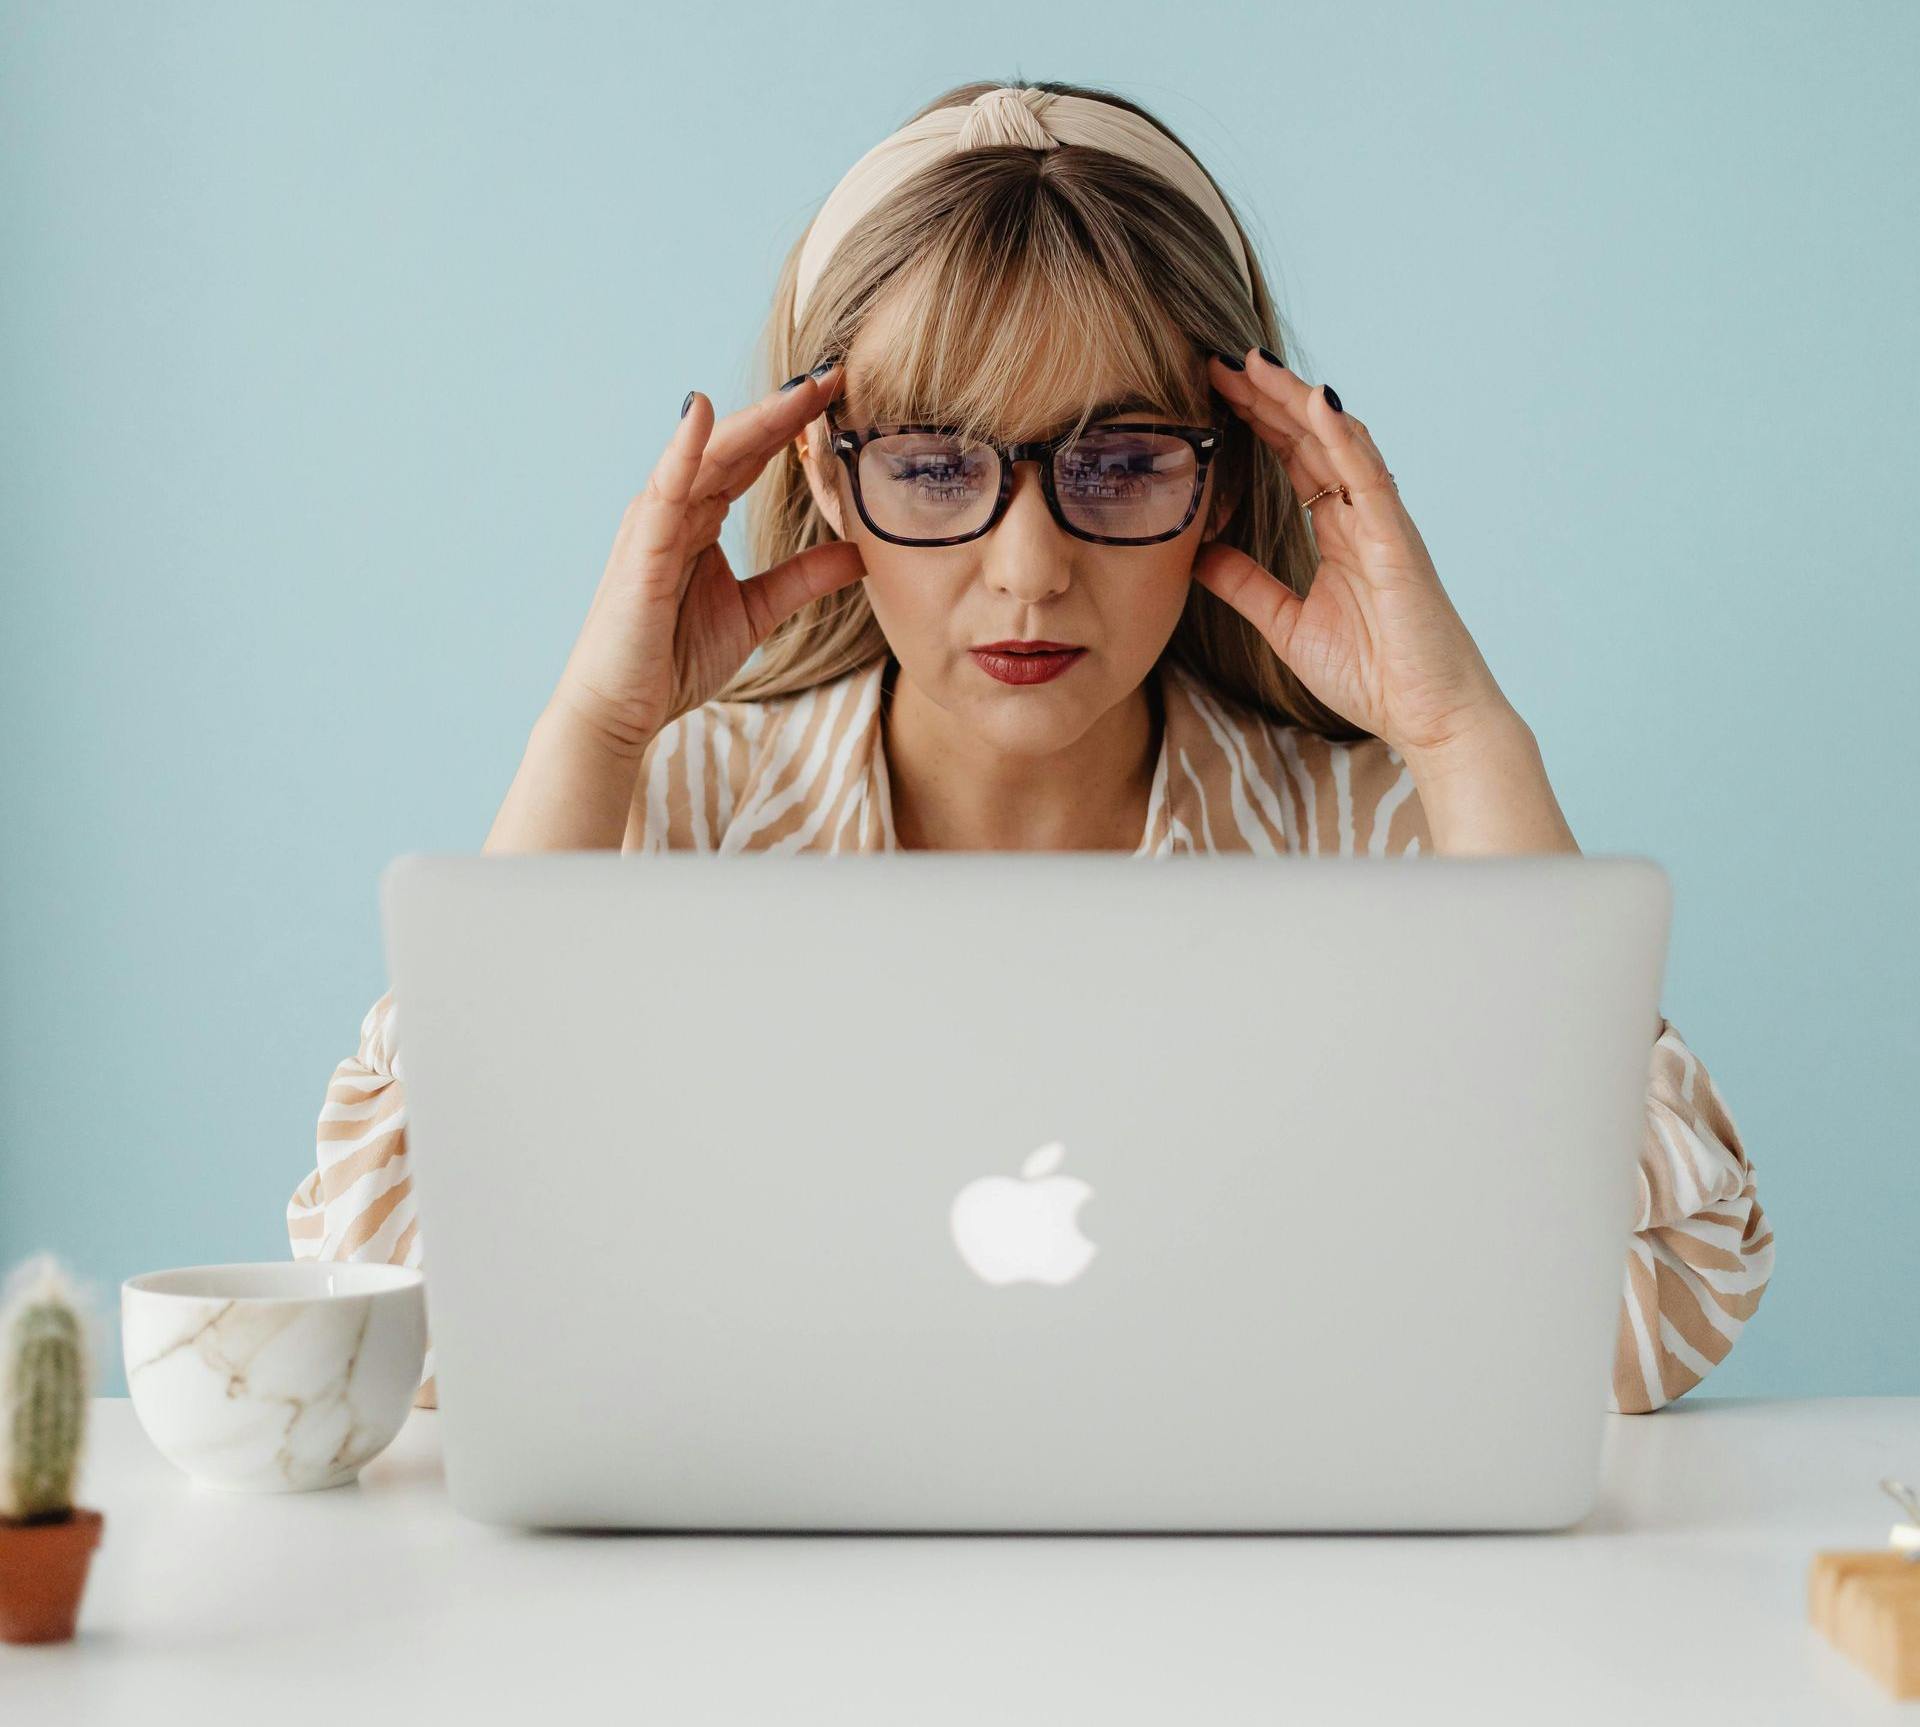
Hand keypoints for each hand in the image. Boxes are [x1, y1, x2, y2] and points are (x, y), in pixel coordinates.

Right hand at [550, 363, 866, 756]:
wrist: (621, 710)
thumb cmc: (672, 659)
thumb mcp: (756, 611)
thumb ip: (802, 577)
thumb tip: (860, 554)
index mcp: (699, 516)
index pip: (752, 456)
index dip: (795, 424)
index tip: (842, 393)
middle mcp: (674, 508)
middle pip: (736, 443)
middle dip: (785, 408)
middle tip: (836, 372)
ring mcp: (653, 523)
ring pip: (708, 455)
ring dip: (754, 419)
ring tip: (801, 389)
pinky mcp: (640, 550)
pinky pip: (663, 490)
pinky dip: (682, 450)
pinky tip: (703, 415)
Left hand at [1192, 349, 1513, 762]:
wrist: (1427, 718)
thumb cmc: (1373, 675)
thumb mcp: (1287, 624)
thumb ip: (1247, 585)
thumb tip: (1199, 554)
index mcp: (1338, 532)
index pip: (1293, 459)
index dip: (1257, 422)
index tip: (1213, 391)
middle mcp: (1361, 516)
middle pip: (1310, 439)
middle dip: (1266, 397)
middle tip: (1218, 360)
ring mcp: (1382, 523)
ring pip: (1338, 442)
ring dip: (1297, 400)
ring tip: (1254, 363)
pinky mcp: (1397, 540)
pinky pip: (1368, 476)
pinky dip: (1341, 436)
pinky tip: (1314, 401)